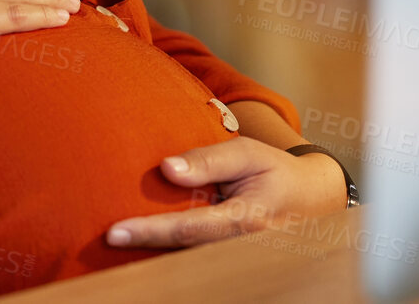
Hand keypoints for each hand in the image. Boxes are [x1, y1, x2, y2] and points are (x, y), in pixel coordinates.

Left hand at [103, 136, 349, 248]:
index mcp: (245, 220)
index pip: (188, 229)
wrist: (313, 200)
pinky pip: (198, 265)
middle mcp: (240, 249)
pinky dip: (171, 259)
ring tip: (115, 250)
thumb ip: (207, 160)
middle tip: (104, 244)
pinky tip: (144, 253)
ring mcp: (238, 262)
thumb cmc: (274, 170)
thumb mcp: (247, 153)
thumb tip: (165, 169)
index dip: (149, 231)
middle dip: (144, 253)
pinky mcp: (233, 266)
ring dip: (154, 259)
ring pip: (189, 266)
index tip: (114, 232)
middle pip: (183, 256)